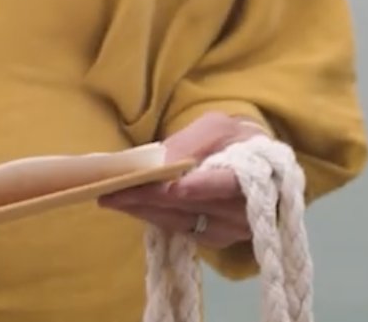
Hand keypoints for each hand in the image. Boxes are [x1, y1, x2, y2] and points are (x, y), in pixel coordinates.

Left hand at [98, 112, 268, 246]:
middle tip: (114, 190)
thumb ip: (194, 140)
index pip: (227, 184)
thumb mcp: (219, 128)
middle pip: (193, 206)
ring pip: (182, 221)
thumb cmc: (236, 140)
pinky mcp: (216, 239)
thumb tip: (162, 162)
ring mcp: (230, 230)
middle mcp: (244, 210)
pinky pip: (180, 230)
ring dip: (144, 210)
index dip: (201, 187)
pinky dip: (154, 217)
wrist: (256, 167)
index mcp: (252, 174)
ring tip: (111, 198)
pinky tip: (131, 207)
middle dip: (151, 197)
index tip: (172, 188)